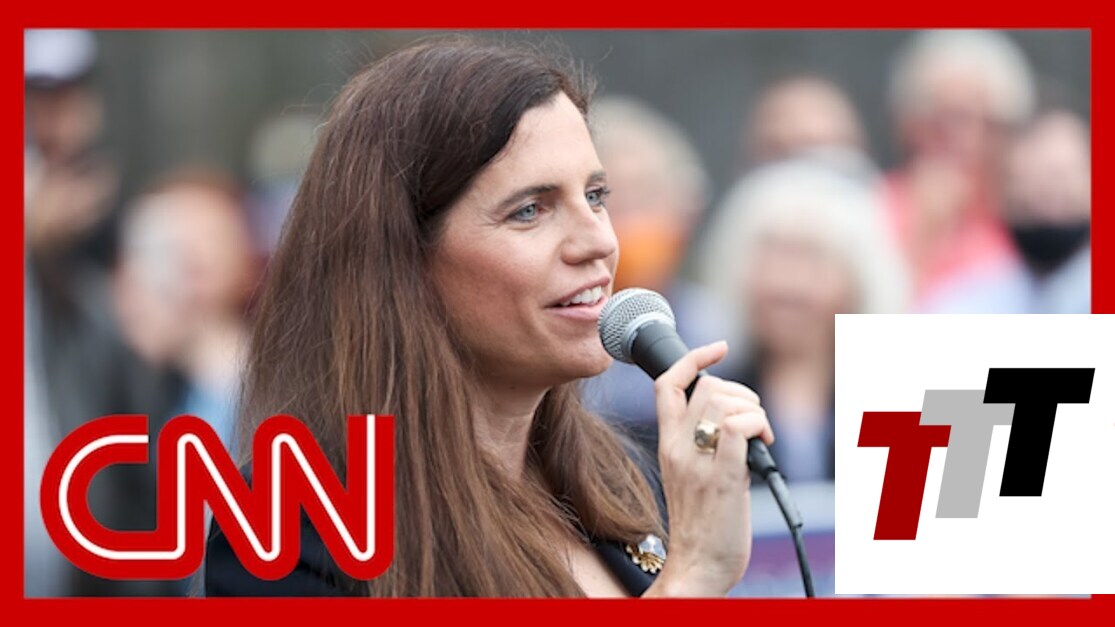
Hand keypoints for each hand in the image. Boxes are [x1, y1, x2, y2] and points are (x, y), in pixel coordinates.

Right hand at [642, 341, 772, 597]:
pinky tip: (763, 444)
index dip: (694, 358)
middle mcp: (677, 448)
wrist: (697, 567)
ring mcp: (697, 462)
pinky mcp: (722, 478)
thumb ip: (704, 443)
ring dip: (754, 409)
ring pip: (723, 400)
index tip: (719, 349)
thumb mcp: (692, 474)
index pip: (667, 384)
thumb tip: (737, 418)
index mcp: (667, 445)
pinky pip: (737, 426)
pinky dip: (757, 424)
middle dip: (741, 392)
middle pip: (706, 386)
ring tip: (760, 438)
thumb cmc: (702, 525)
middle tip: (755, 422)